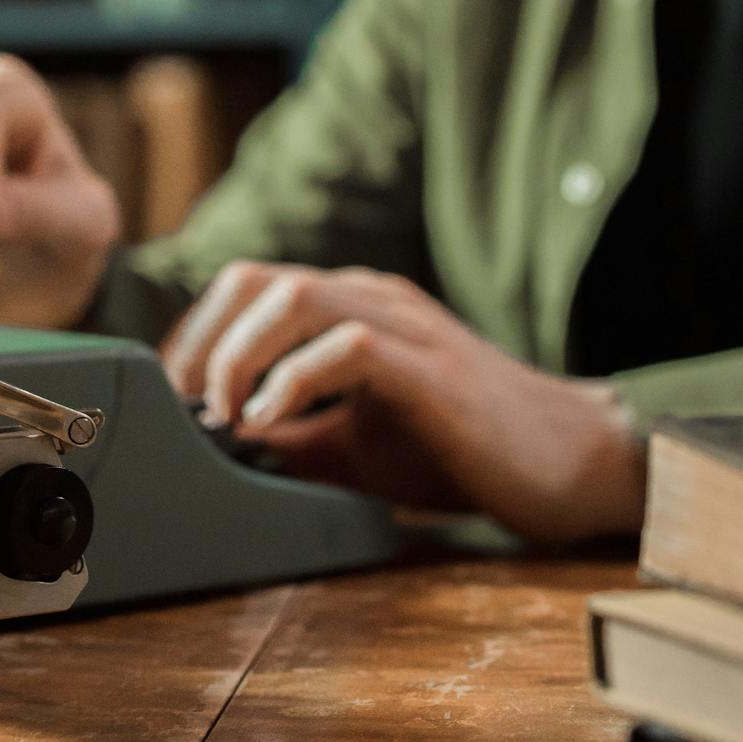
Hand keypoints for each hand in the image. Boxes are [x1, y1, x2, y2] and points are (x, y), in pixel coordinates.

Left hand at [163, 263, 646, 545]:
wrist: (571, 461)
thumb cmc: (463, 452)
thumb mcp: (354, 443)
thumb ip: (292, 434)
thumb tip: (216, 447)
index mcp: (352, 307)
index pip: (247, 288)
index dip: (195, 336)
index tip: (171, 397)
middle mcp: (371, 298)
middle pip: (254, 279)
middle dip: (201, 341)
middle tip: (186, 407)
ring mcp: (402, 323)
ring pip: (291, 297)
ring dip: (238, 356)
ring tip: (221, 415)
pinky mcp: (428, 364)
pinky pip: (345, 347)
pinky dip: (292, 382)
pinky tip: (270, 424)